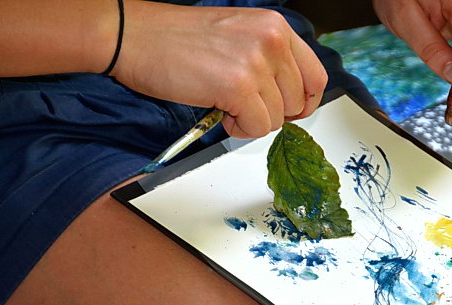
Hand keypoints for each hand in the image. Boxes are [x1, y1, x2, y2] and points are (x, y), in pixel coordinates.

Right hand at [112, 2, 327, 137]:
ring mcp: (256, 63)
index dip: (304, 101)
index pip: (316, 76)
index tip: (289, 110)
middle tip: (243, 105)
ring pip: (278, 118)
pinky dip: (239, 129)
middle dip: (273, 113)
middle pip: (298, 102)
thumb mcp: (239, 36)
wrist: (135, 37)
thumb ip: (270, 60)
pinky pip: (257, 128)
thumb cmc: (178, 40)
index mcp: (276, 27)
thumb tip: (291, 99)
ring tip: (225, 103)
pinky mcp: (238, 87)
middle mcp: (272, 40)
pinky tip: (221, 112)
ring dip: (252, 121)